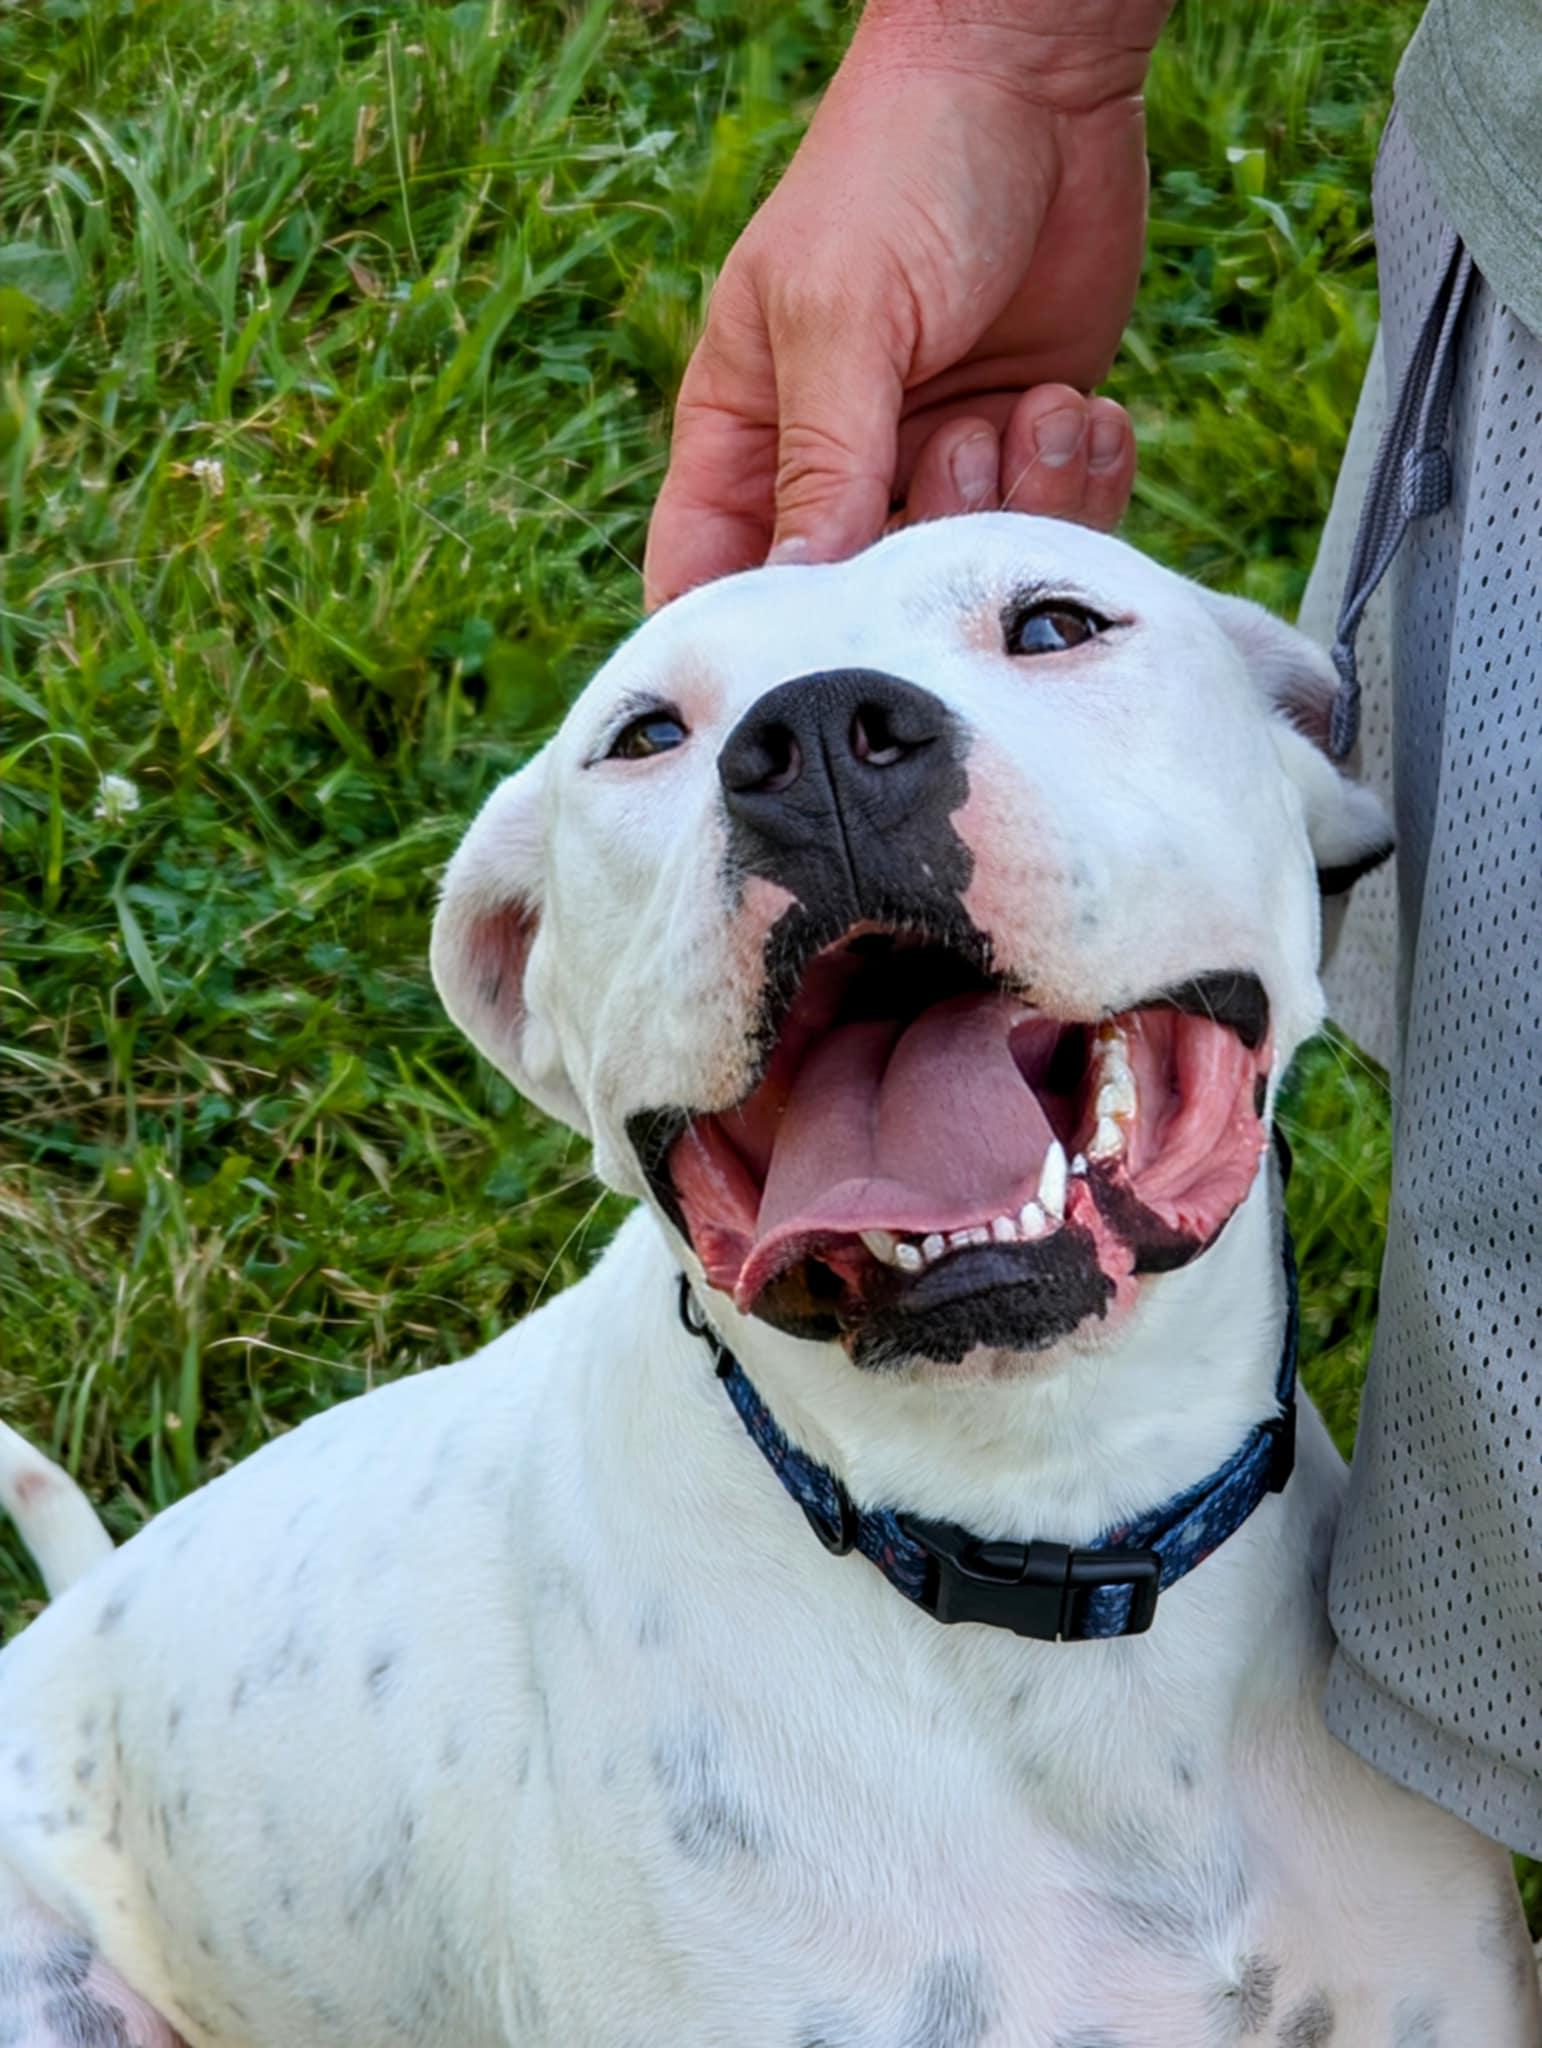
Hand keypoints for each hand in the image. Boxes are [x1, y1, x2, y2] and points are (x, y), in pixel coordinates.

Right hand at [645, 2, 1169, 608]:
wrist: (1040, 79)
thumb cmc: (901, 169)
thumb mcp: (841, 312)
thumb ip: (822, 461)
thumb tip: (801, 589)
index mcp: (748, 435)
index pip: (712, 578)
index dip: (746, 639)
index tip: (806, 672)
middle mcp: (841, 467)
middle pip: (863, 600)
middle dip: (927, 556)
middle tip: (963, 445)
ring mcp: (938, 462)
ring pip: (967, 571)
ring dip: (1017, 504)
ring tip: (1031, 405)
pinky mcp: (1026, 446)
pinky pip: (1053, 524)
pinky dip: (1080, 483)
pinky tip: (1078, 405)